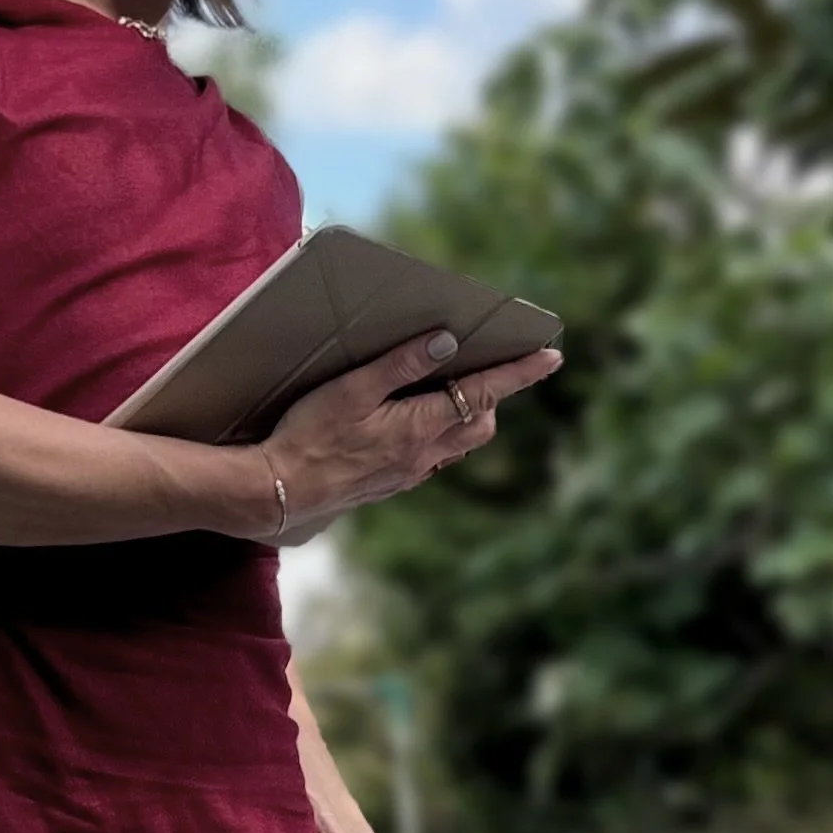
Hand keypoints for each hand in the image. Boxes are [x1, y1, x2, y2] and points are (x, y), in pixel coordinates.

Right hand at [264, 329, 561, 530]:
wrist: (279, 490)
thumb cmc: (309, 436)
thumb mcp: (352, 390)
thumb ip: (400, 365)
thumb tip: (447, 342)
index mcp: (420, 428)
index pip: (483, 393)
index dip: (520, 373)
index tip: (552, 356)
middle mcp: (424, 455)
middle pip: (480, 422)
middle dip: (492, 395)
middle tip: (491, 366)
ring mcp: (409, 473)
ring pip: (459, 443)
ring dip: (467, 416)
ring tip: (454, 389)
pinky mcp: (391, 482)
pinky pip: (434, 458)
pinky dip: (440, 435)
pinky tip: (417, 423)